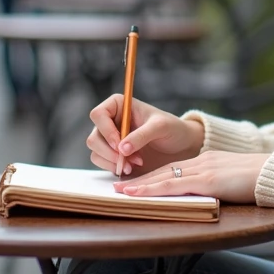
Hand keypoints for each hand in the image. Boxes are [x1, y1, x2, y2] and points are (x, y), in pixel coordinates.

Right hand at [87, 94, 203, 176]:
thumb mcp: (160, 127)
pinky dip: (114, 168)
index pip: (98, 114)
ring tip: (135, 164)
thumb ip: (141, 135)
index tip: (119, 144)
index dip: (105, 130)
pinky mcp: (113, 155)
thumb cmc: (172, 128)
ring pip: (95, 152)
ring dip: (113, 161)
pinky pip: (102, 163)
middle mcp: (110, 121)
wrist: (180, 145)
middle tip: (128, 159)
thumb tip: (121, 148)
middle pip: (93, 137)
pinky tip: (132, 168)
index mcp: (119, 105)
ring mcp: (110, 139)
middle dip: (109, 151)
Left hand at [113, 151, 271, 204]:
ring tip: (122, 192)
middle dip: (142, 179)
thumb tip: (209, 196)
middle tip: (119, 186)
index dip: (154, 176)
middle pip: (165, 171)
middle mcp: (203, 161)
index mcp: (208, 161)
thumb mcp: (234, 179)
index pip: (175, 169)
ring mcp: (204, 170)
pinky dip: (155, 190)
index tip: (137, 181)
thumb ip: (219, 184)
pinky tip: (141, 195)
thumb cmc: (261, 179)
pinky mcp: (208, 181)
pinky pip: (175, 186)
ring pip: (165, 177)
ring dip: (142, 185)